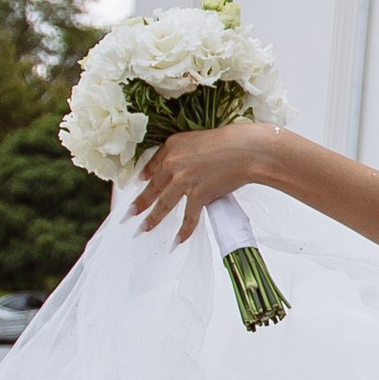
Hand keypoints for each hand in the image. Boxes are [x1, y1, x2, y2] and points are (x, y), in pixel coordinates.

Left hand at [132, 123, 273, 242]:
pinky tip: (178, 240)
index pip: (153, 164)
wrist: (247, 150)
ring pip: (164, 204)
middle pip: (153, 187)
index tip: (142, 183)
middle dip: (140, 202)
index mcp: (173, 146)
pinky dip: (184, 230)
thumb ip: (187, 153)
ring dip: (153, 219)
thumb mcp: (200, 139)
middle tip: (131, 212)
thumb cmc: (231, 142)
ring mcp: (184, 180)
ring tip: (144, 228)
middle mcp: (173, 163)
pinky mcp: (198, 195)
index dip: (146, 176)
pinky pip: (188, 217)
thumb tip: (183, 170)